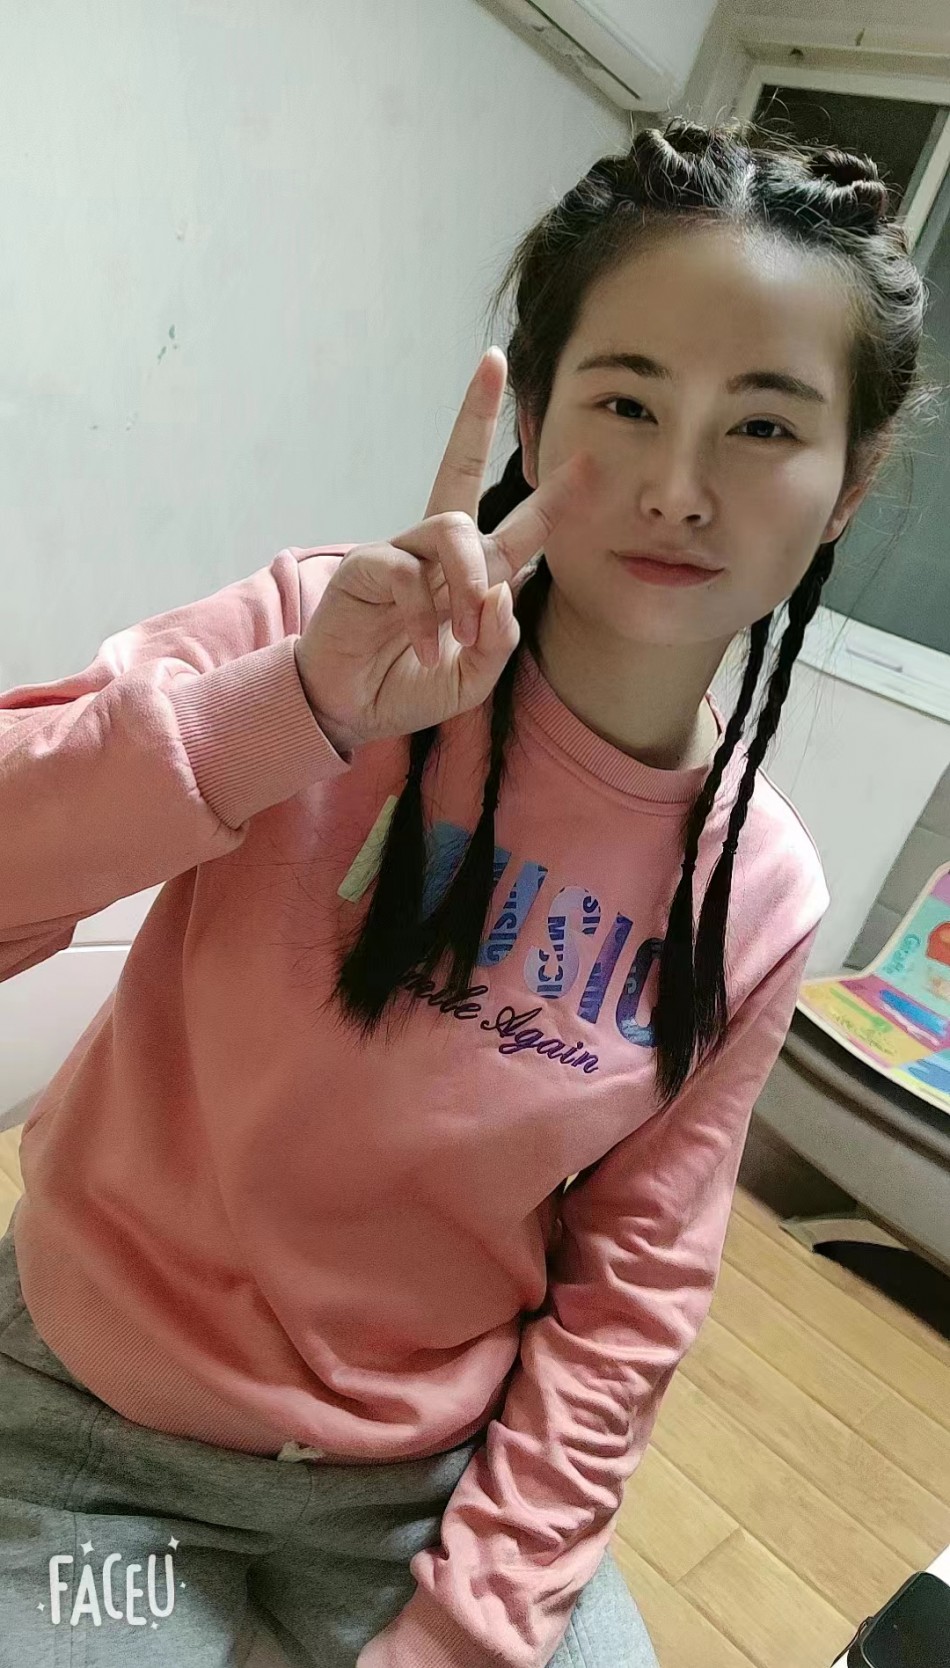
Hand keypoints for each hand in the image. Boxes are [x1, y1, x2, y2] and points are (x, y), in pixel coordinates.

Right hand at [294, 348, 594, 753]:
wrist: (349, 710)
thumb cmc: (407, 685)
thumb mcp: (472, 677)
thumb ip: (498, 639)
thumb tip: (503, 590)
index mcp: (469, 575)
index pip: (518, 528)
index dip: (554, 498)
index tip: (590, 461)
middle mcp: (435, 552)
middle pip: (460, 467)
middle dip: (475, 413)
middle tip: (494, 364)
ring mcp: (399, 552)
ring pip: (452, 530)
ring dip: (469, 582)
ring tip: (463, 636)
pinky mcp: (366, 568)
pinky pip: (408, 573)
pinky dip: (424, 616)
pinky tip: (426, 648)